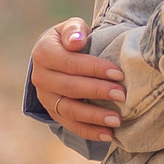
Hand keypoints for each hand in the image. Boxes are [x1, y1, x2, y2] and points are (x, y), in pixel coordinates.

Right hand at [33, 19, 123, 139]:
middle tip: (123, 96)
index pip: (71, 63)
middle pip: (71, 88)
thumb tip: (76, 41)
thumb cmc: (71, 39)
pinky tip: (108, 135)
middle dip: (98, 92)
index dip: (95, 69)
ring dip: (95, 117)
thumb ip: (74, 30)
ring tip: (117, 120)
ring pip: (70, 110)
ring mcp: (46, 98)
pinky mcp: (53, 112)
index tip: (118, 74)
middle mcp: (40, 77)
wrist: (57, 56)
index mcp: (44, 54)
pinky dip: (90, 132)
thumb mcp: (71, 28)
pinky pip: (71, 125)